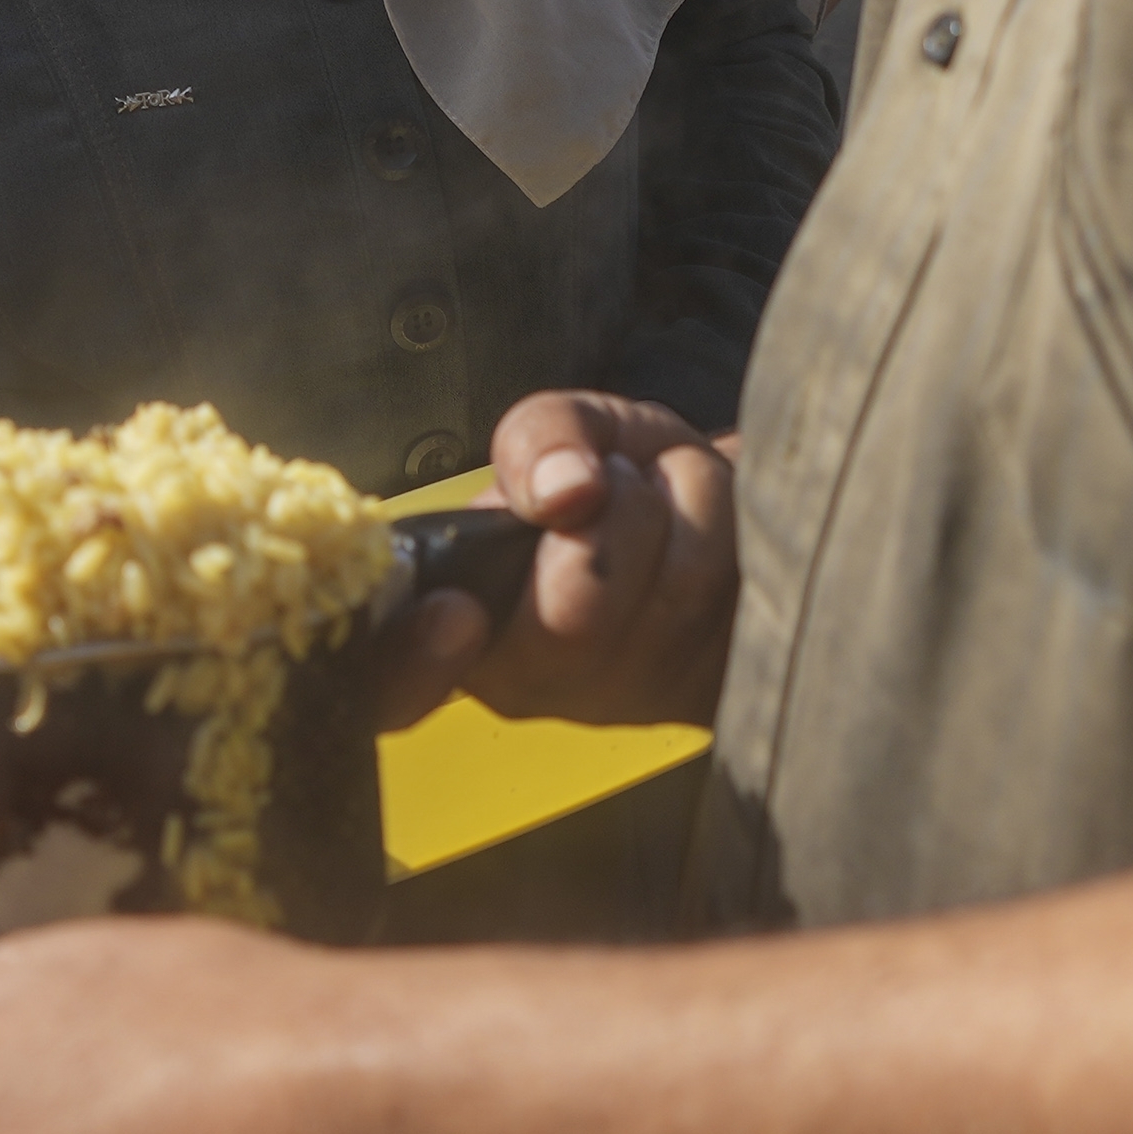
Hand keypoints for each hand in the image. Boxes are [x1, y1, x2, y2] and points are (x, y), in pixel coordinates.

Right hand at [388, 391, 743, 729]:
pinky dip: (737, 530)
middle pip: (576, 612)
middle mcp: (527, 684)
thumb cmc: (618, 481)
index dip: (415, 662)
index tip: (461, 613)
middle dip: (622, 507)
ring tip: (668, 500)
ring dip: (691, 503)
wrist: (716, 512)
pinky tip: (712, 536)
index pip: (394, 689)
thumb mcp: (562, 432)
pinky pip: (738, 597)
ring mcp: (623, 701)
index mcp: (451, 625)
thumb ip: (538, 437)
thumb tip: (562, 490)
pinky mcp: (708, 694)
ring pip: (678, 587)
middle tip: (614, 487)